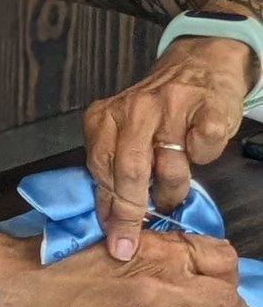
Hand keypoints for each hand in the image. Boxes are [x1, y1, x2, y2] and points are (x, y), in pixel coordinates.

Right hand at [5, 229, 261, 306]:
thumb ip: (145, 248)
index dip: (232, 277)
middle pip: (225, 299)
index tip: (231, 289)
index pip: (219, 258)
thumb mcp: (106, 238)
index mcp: (154, 247)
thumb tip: (175, 267)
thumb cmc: (52, 259)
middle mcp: (160, 279)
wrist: (17, 285)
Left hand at [83, 38, 256, 255]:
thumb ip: (113, 165)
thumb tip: (108, 217)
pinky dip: (203, 157)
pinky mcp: (207, 108)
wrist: (198, 65)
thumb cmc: (158, 108)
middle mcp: (133, 110)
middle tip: (136, 238)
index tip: (113, 241)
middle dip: (131, 213)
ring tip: (170, 191)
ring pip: (169, 167)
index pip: (99, 169)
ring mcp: (171, 107)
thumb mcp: (124, 131)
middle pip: (127, 171)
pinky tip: (196, 150)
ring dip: (171, 190)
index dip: (107, 209)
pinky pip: (204, 148)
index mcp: (105, 117)